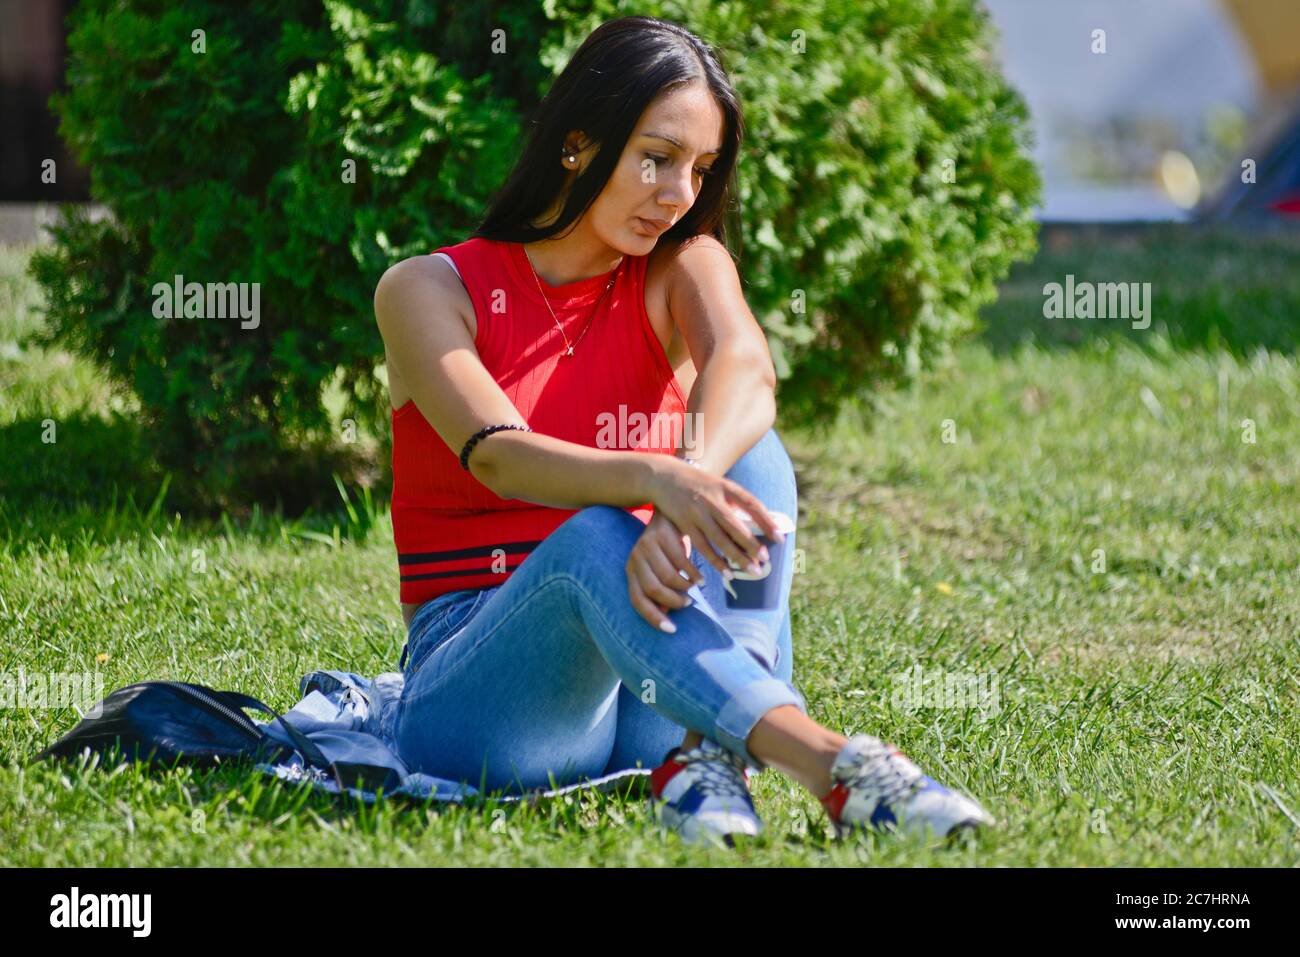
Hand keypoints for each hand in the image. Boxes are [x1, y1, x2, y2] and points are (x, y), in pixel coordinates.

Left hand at [626, 512, 704, 631]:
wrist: (668, 516)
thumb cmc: (666, 550)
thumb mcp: (660, 570)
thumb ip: (661, 590)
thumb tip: (665, 614)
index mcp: (631, 571)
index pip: (637, 600)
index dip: (653, 617)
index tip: (672, 629)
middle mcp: (635, 558)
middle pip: (653, 589)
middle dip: (673, 600)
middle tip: (688, 602)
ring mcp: (646, 545)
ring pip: (668, 576)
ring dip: (685, 587)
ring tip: (695, 586)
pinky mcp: (661, 535)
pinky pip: (681, 561)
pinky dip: (693, 573)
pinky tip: (700, 577)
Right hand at [645, 456, 785, 580]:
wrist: (663, 476)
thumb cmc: (698, 483)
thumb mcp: (719, 484)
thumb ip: (735, 502)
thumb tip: (760, 523)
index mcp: (725, 487)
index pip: (751, 504)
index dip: (767, 521)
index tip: (779, 537)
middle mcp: (711, 499)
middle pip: (735, 525)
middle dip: (751, 544)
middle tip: (765, 559)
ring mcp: (697, 512)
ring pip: (720, 539)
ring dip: (737, 557)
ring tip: (752, 570)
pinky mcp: (684, 524)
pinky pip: (702, 547)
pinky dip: (715, 561)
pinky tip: (727, 572)